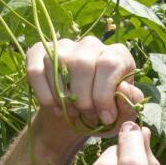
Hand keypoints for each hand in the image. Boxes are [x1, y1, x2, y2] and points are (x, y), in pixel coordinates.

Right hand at [25, 37, 142, 136]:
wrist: (73, 120)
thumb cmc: (102, 116)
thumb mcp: (121, 118)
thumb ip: (130, 105)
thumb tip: (124, 88)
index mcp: (117, 55)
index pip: (109, 63)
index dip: (105, 94)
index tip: (105, 118)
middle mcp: (92, 44)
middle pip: (83, 63)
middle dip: (84, 98)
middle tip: (87, 116)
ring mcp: (64, 46)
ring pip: (58, 63)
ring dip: (63, 97)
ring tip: (73, 113)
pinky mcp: (38, 53)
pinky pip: (36, 70)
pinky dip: (45, 95)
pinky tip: (55, 109)